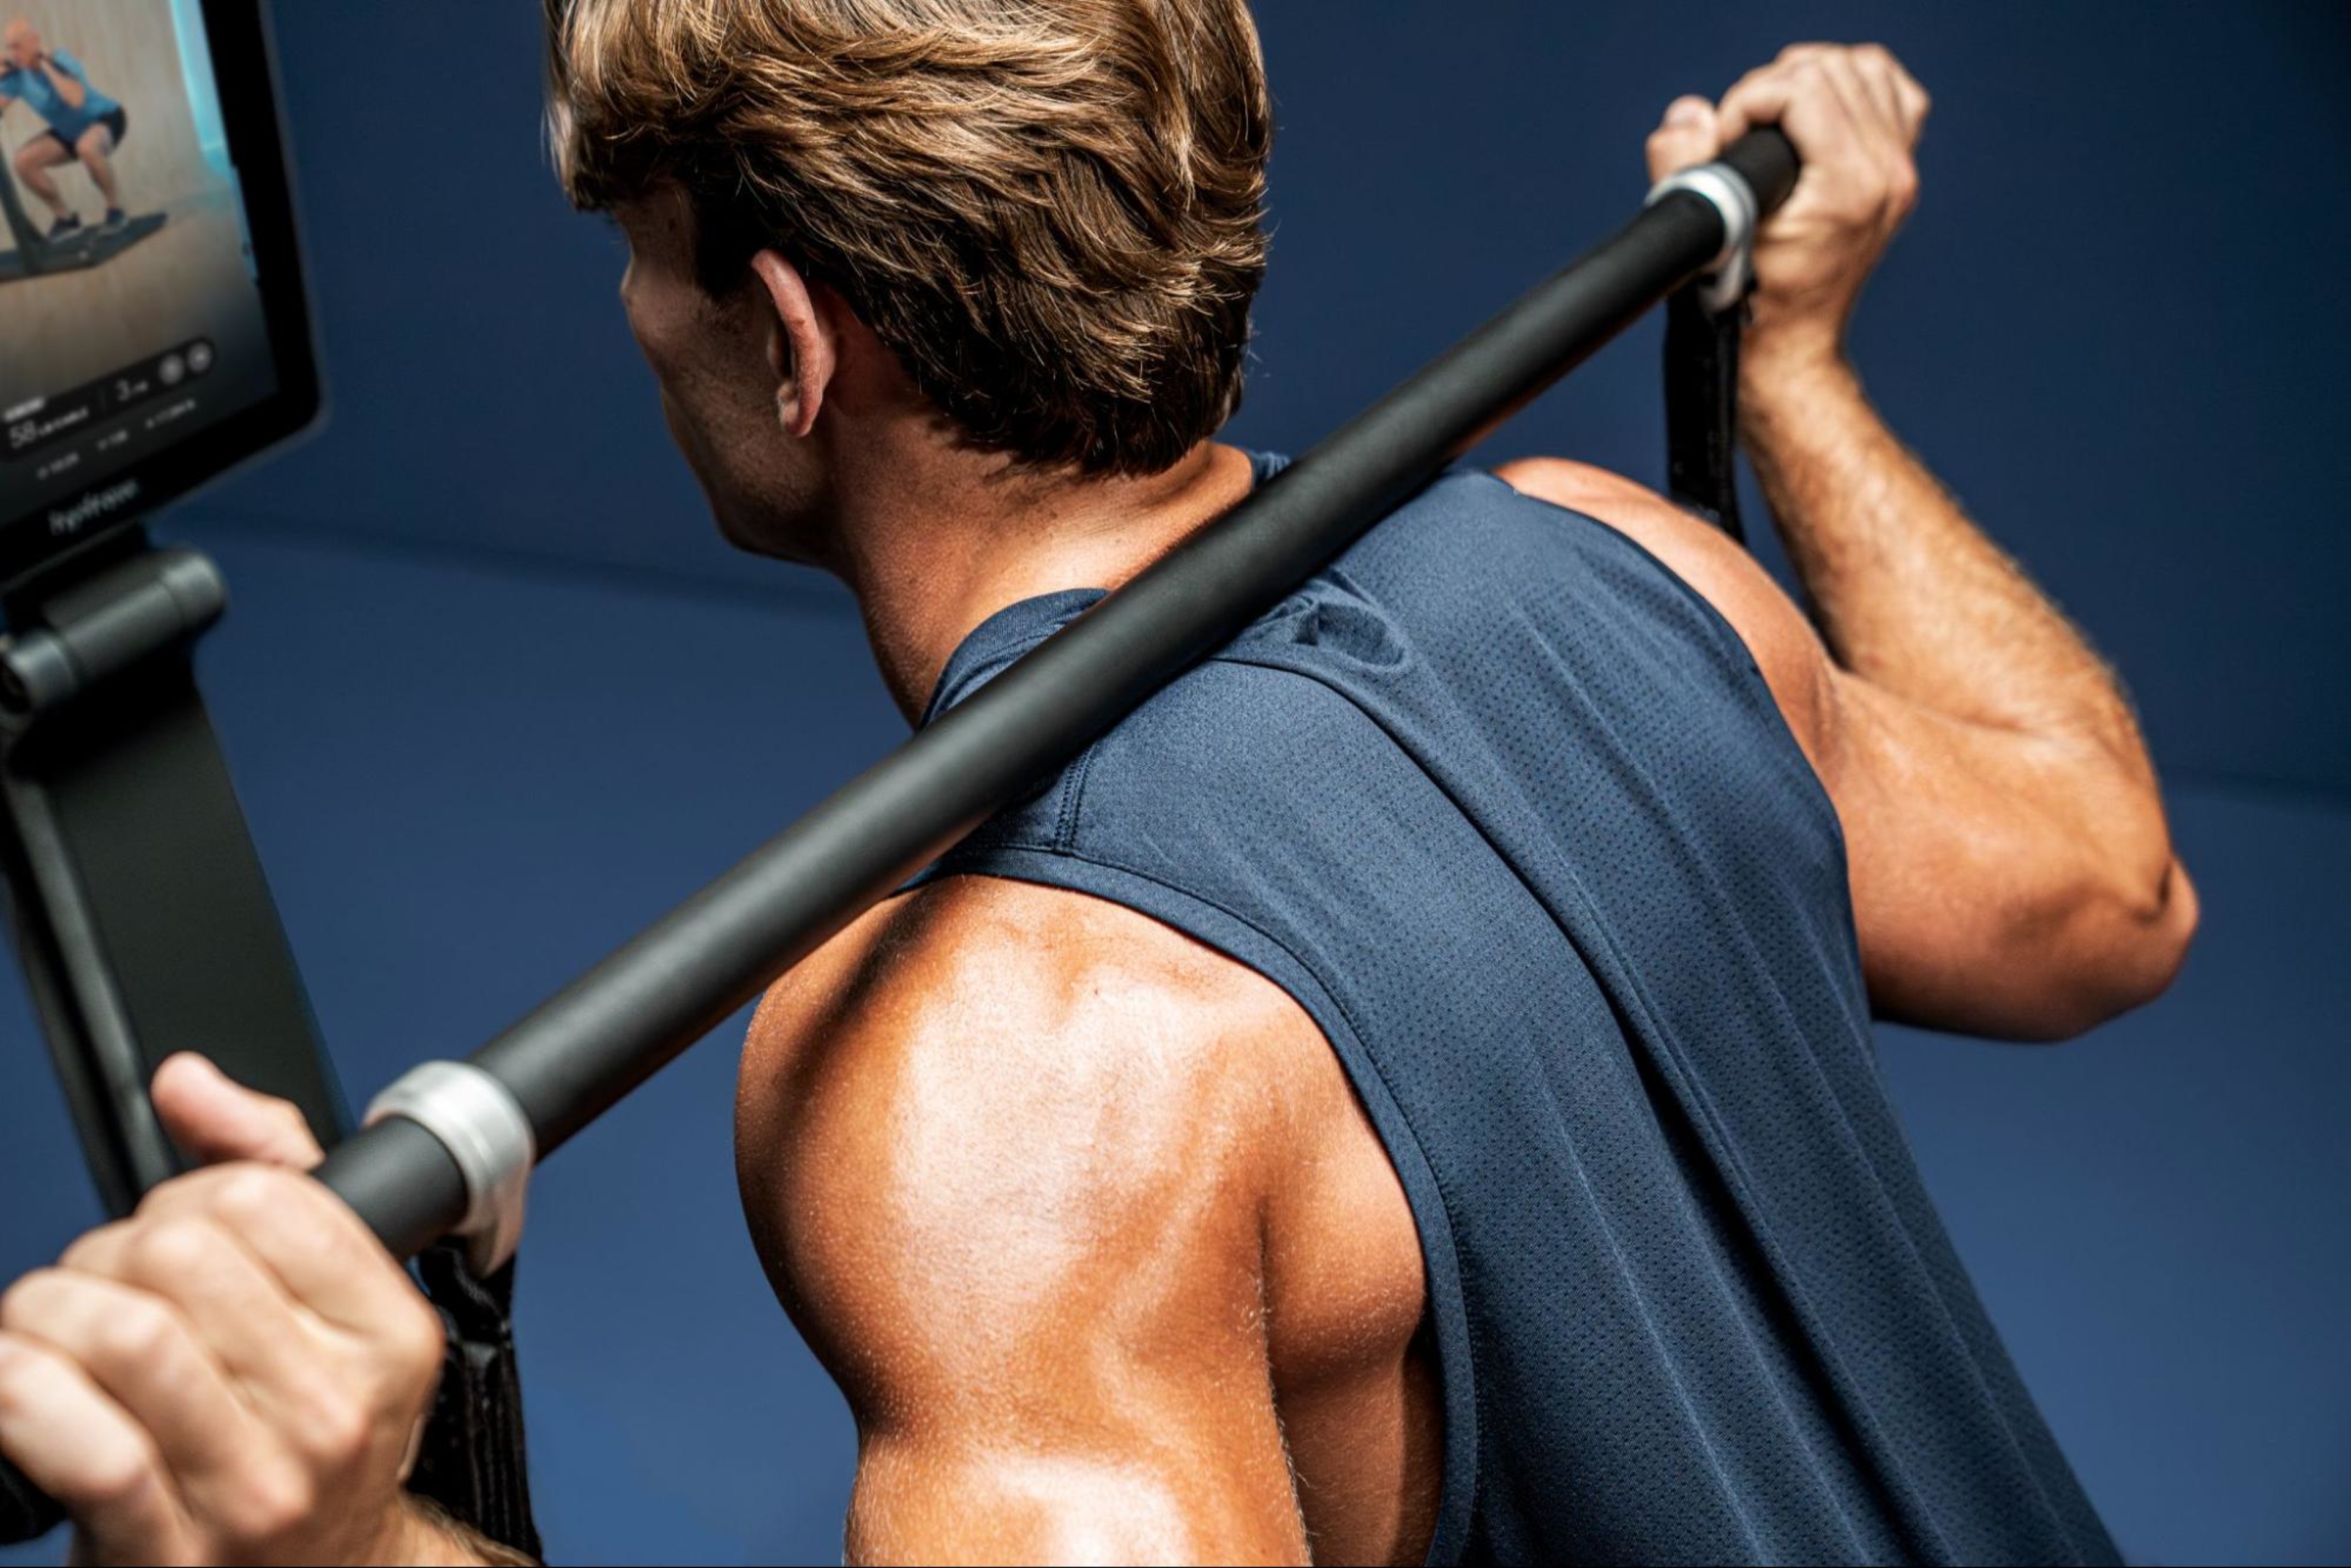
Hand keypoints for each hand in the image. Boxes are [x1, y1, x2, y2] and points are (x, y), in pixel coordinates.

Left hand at [0, 1055, 458, 1565]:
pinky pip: (73, 1438)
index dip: (192, 1195)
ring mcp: (255, 1486)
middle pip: (181, 1256)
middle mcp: (336, 1411)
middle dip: (106, 1254)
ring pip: (122, 1334)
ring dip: (44, 1313)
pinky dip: (13, 1391)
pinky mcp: (170, 1549)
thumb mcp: (331, 1317)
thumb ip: (278, 1175)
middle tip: (97, 1288)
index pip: (270, 1198)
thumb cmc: (304, 1445)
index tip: (172, 1233)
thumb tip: (190, 1083)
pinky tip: (11, 1382)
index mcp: (392, 1338)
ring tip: (41, 1330)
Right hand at [1646, 43, 1930, 369]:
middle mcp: (1886, 173)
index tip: (1723, 146)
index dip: (1745, 104)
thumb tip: (1690, 117)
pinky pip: (1892, 94)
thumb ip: (1684, 168)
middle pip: (1831, 68)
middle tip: (1742, 135)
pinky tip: (1820, 115)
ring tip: (1774, 119)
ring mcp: (1899, 171)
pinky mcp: (1897, 172)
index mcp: (1847, 188)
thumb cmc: (1750, 308)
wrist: (1788, 348)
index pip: (1800, 86)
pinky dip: (1855, 88)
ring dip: (1811, 80)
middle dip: (1773, 88)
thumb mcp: (1706, 240)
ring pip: (1864, 69)